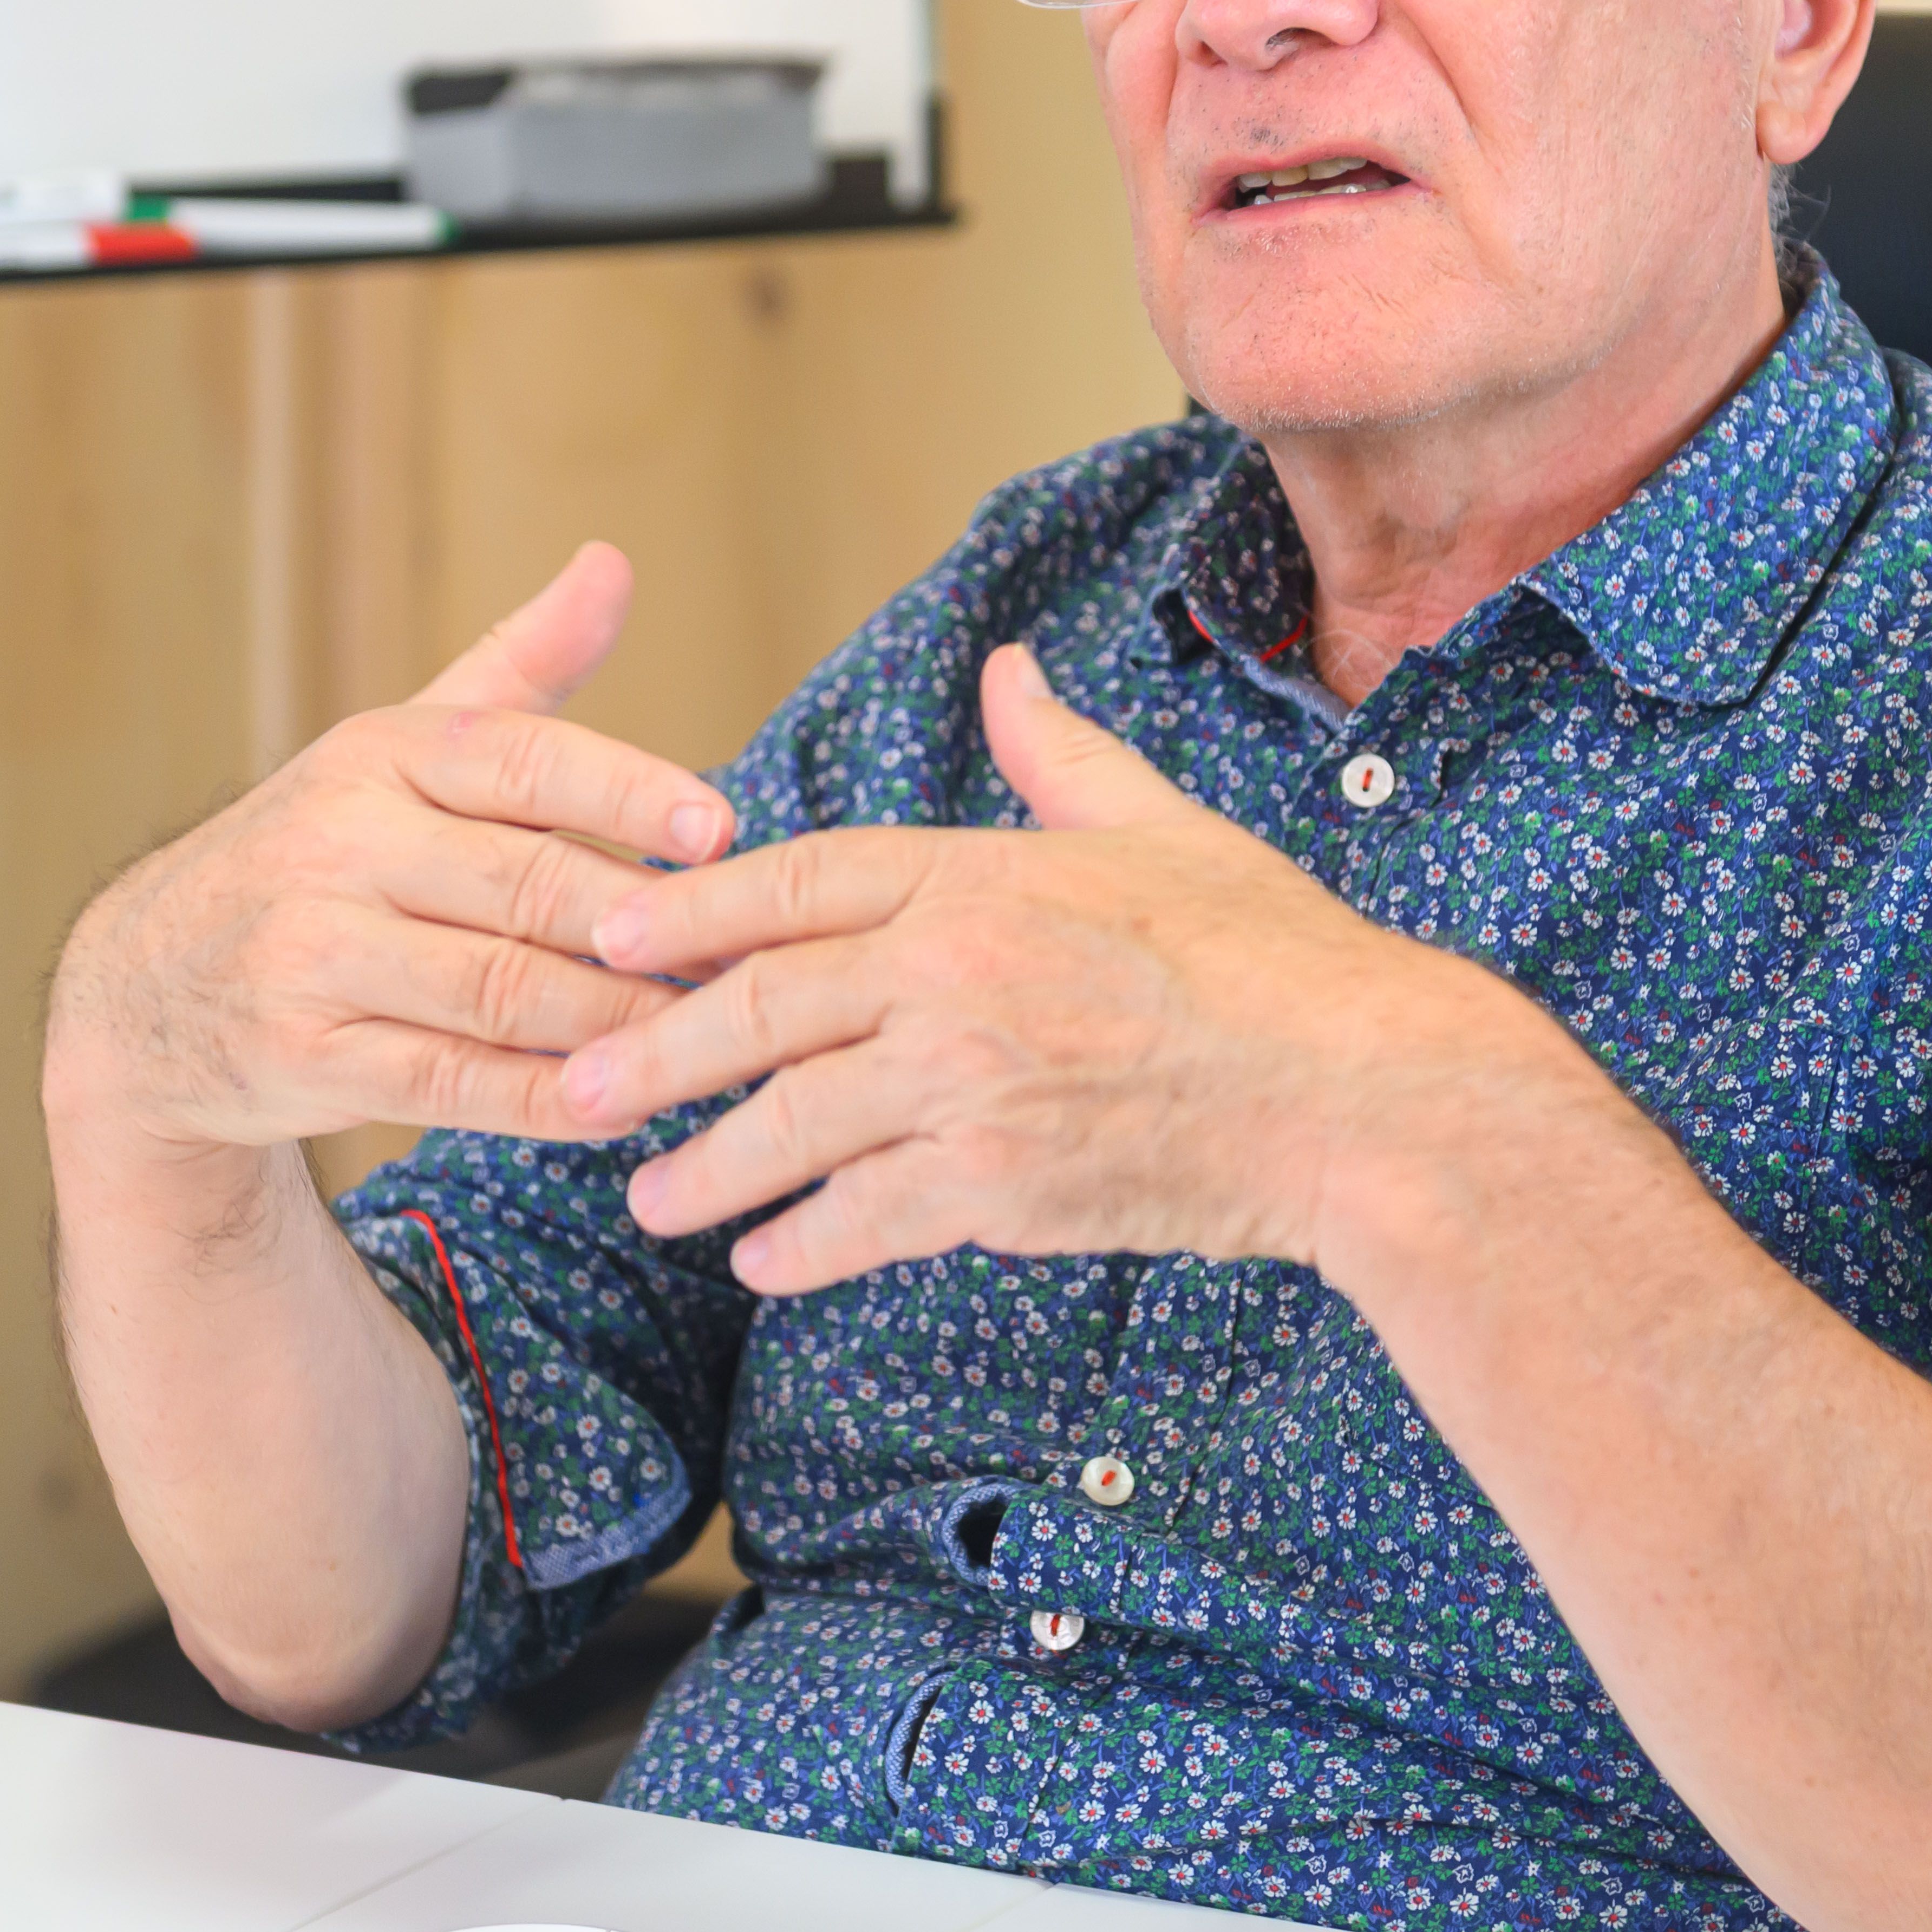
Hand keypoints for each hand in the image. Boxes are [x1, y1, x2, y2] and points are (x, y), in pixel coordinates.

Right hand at [42, 542, 736, 1173]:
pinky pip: (448, 1084)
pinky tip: (620, 1106)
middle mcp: (340, 847)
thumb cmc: (324, 852)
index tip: (719, 826)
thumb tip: (613, 562)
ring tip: (709, 1036)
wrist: (147, 984)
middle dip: (645, 927)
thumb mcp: (401, 745)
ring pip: (499, 992)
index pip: (519, 761)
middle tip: (747, 956)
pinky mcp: (302, 1057)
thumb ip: (521, 666)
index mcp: (379, 756)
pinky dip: (543, 1100)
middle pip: (524, 887)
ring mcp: (314, 955)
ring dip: (616, 1023)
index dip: (624, 792)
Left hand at [561, 644, 1604, 1293]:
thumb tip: (1011, 671)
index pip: (799, 883)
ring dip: (711, 1167)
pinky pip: (871, 1217)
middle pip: (765, 1008)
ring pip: (798, 1125)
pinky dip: (808, 1243)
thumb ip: (1061, 756)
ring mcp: (977, 1086)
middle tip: (574, 1084)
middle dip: (655, 1050)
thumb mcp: (1161, 828)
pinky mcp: (1006, 1187)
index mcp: (985, 880)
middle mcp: (960, 978)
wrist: (1357, 1094)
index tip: (610, 931)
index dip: (692, 908)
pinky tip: (762, 1260)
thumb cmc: (1273, 956)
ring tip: (651, 1198)